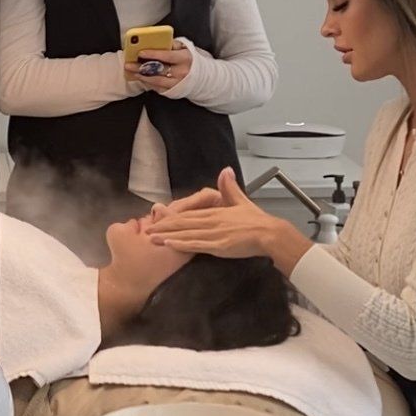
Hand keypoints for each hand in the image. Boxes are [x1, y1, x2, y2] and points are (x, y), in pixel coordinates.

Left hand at [124, 42, 191, 91]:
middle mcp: (181, 72)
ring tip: (131, 72)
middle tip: (129, 64)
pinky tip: (140, 77)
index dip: (153, 54)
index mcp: (184, 58)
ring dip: (142, 76)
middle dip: (141, 67)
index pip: (167, 56)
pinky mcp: (172, 91)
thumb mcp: (185, 48)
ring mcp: (176, 83)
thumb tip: (158, 40)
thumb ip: (172, 44)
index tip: (140, 52)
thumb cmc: (189, 60)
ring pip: (156, 81)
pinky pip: (157, 87)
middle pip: (158, 70)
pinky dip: (147, 82)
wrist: (201, 77)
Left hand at [148, 167, 311, 274]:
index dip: (172, 217)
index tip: (158, 218)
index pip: (188, 214)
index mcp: (214, 212)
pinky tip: (169, 244)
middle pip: (183, 223)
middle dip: (164, 226)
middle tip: (146, 229)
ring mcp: (214, 234)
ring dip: (167, 235)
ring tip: (151, 237)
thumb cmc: (257, 221)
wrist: (270, 234)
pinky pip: (197, 245)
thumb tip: (226, 170)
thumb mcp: (241, 200)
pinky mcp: (219, 246)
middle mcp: (211, 221)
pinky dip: (182, 244)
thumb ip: (230, 187)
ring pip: (186, 233)